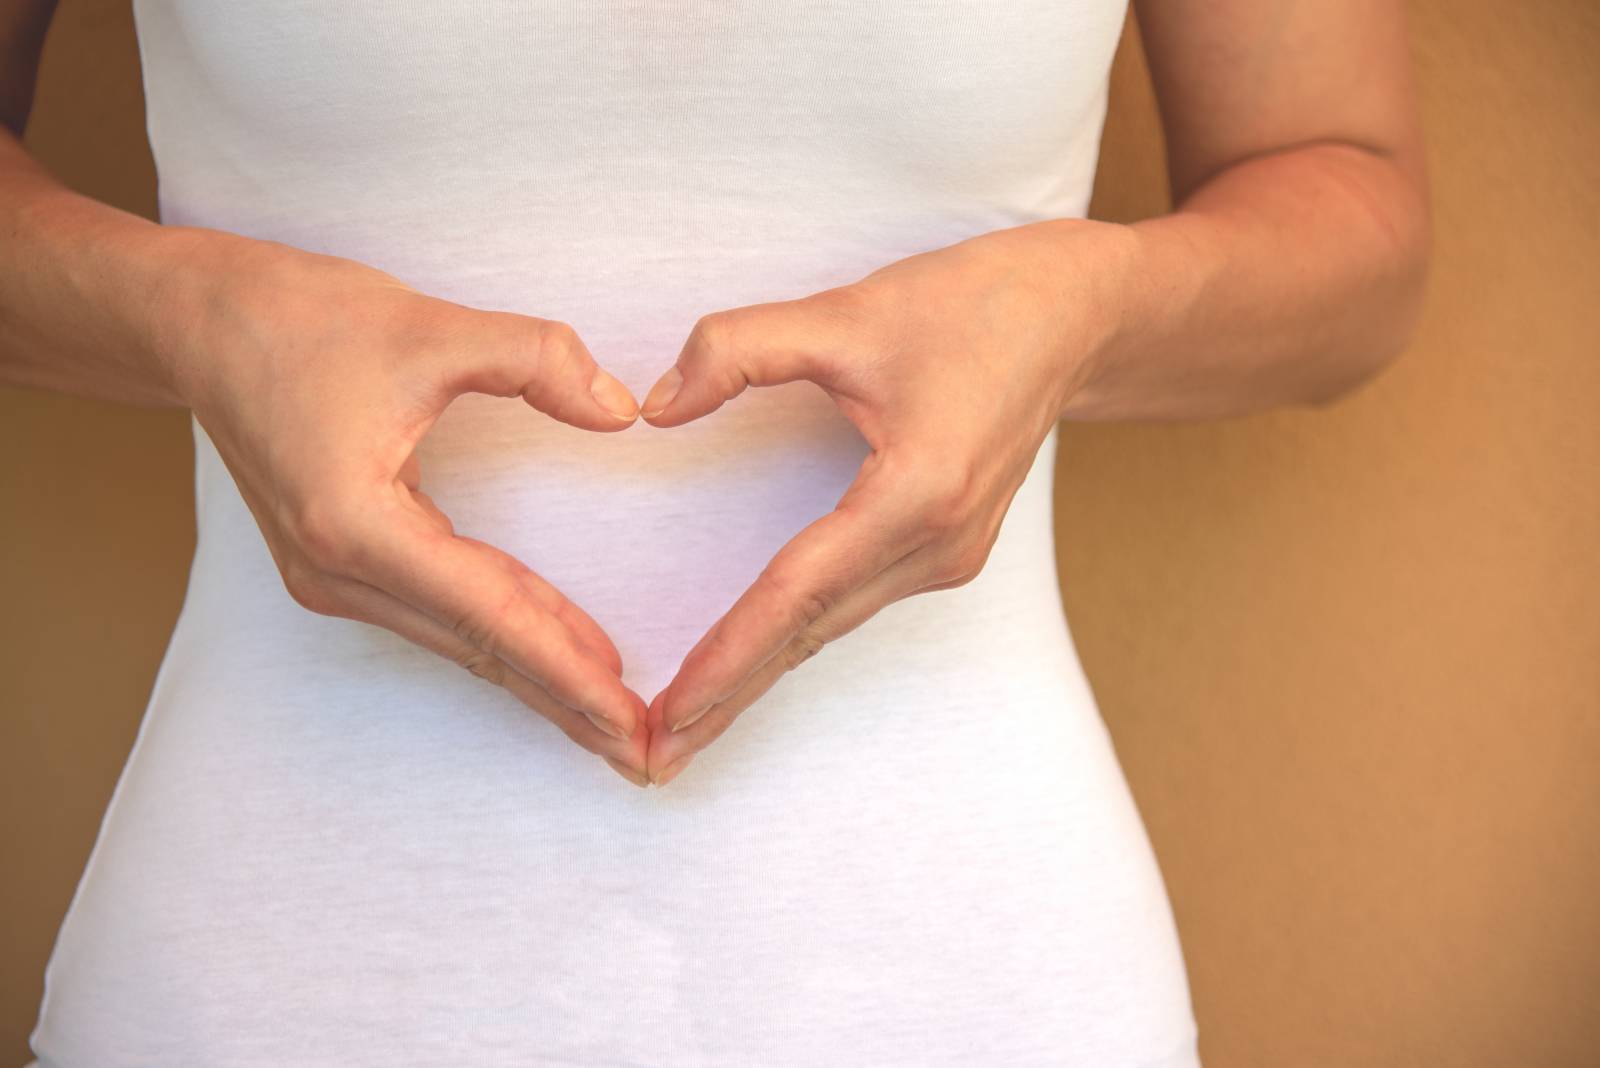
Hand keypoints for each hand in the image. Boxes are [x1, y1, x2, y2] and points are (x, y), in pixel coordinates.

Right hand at [166, 235, 652, 782]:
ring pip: (462, 638)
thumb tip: (620, 411)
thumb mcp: (430, 327)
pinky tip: (558, 651)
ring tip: (614, 717)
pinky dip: (504, 633)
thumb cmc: (299, 320)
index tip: (627, 720)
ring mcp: (331, 575)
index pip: (489, 614)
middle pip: (478, 649)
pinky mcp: (339, 563)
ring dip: (540, 675)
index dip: (567, 670)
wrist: (202, 321)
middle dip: (566, 701)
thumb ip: (537, 361)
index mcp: (355, 524)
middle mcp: (337, 569)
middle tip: (644, 752)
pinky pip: (442, 610)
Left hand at [637, 220, 1115, 784]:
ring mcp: (949, 554)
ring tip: (684, 727)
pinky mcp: (946, 550)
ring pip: (832, 628)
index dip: (728, 654)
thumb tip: (656, 408)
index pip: (797, 590)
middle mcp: (938, 543)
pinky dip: (794, 637)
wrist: (1075, 317)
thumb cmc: (973, 306)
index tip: (669, 710)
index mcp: (918, 492)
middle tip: (649, 759)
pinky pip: (854, 606)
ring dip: (758, 676)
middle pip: (811, 633)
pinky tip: (751, 662)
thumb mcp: (848, 310)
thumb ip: (739, 350)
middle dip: (729, 697)